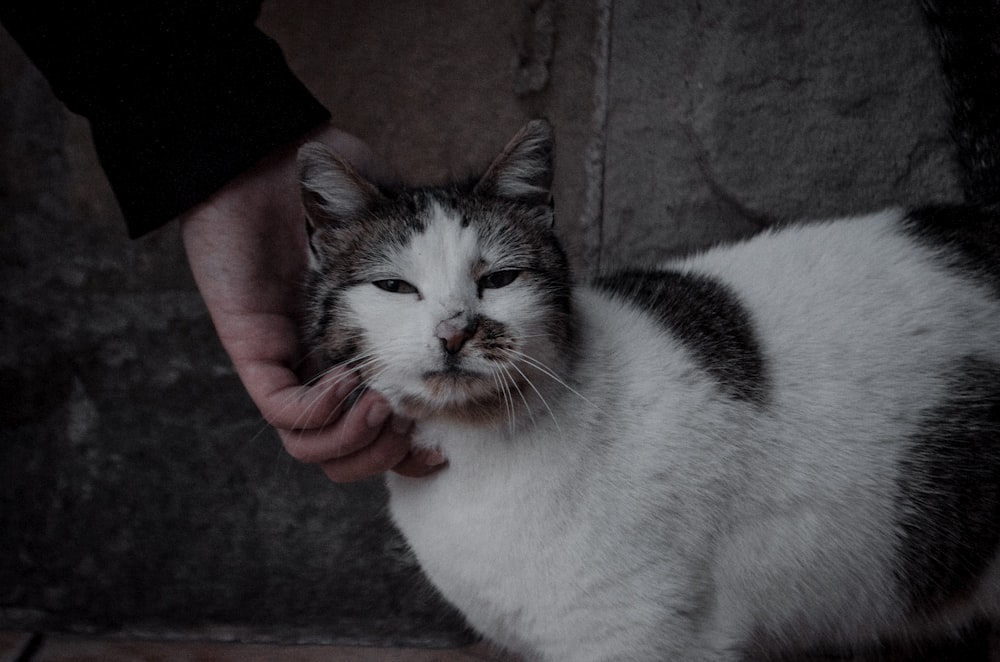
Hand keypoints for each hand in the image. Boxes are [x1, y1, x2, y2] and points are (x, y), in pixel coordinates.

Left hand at [179, 124, 444, 481]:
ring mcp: (290, 364)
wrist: (262, 159)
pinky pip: (285, 414)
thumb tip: (509, 252)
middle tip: (415, 425)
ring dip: (359, 444)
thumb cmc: (331, 181)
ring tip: (384, 409)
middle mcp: (326, 366)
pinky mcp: (256, 353)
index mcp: (364, 349)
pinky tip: (343, 382)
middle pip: (352, 453)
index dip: (415, 449)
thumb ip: (440, 252)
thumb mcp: (404, 224)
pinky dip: (320, 414)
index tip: (447, 438)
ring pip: (316, 449)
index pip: (386, 427)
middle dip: (390, 456)